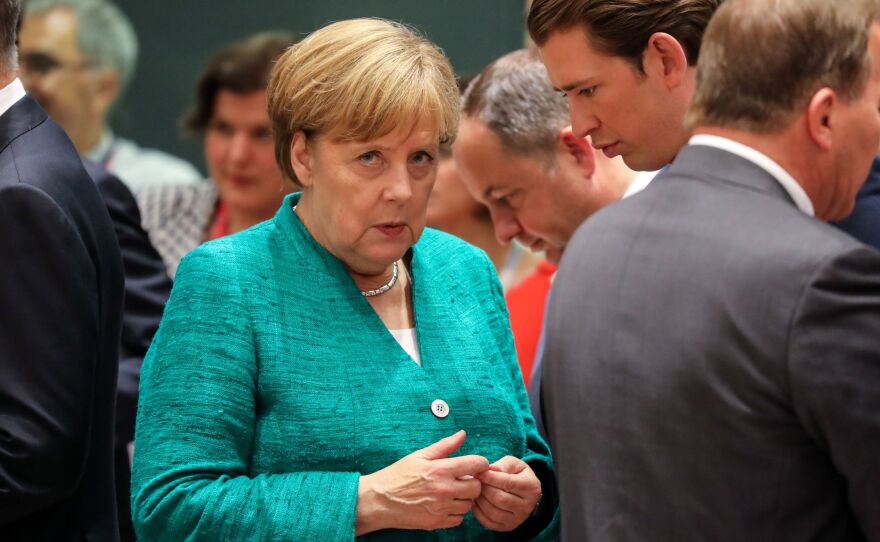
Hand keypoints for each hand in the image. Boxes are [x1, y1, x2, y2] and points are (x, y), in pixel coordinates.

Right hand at [355, 430, 488, 534]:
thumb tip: (462, 434)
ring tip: (451, 493)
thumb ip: (444, 446)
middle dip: (472, 482)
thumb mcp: (420, 455)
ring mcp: (441, 508)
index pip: (476, 464)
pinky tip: (444, 505)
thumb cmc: (397, 475)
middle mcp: (444, 489)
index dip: (480, 463)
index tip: (475, 465)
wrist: (378, 500)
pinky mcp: (436, 523)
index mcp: (441, 469)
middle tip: (461, 480)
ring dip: (463, 498)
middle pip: (476, 487)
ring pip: (468, 505)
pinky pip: (459, 520)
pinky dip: (455, 513)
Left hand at [473, 456, 541, 531]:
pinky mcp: (508, 527)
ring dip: (480, 500)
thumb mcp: (514, 464)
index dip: (490, 477)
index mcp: (531, 487)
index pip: (508, 483)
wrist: (524, 492)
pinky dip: (478, 512)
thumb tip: (492, 469)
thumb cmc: (516, 474)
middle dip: (484, 489)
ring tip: (476, 491)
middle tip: (476, 482)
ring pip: (493, 512)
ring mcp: (518, 519)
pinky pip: (489, 522)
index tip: (478, 473)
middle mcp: (527, 506)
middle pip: (500, 499)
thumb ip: (504, 464)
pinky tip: (476, 502)